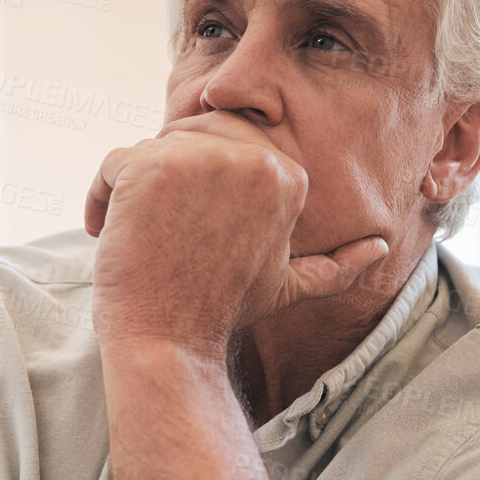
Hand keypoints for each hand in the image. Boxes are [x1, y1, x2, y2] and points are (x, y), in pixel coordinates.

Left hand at [85, 112, 387, 356]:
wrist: (170, 345)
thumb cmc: (219, 314)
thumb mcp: (286, 285)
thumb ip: (335, 264)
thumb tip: (379, 249)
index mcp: (288, 174)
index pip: (227, 140)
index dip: (196, 181)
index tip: (182, 228)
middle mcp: (252, 158)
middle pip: (187, 135)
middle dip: (164, 177)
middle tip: (153, 229)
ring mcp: (201, 160)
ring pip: (147, 149)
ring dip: (129, 192)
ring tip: (131, 236)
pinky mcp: (151, 168)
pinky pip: (112, 162)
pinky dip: (100, 197)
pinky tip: (109, 233)